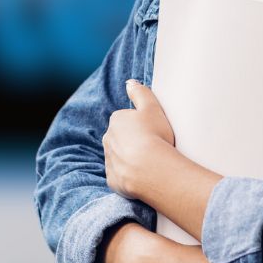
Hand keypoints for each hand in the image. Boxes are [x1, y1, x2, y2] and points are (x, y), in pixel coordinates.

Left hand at [104, 79, 177, 203]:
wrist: (152, 170)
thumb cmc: (155, 136)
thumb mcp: (152, 108)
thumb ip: (140, 92)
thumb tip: (130, 82)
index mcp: (116, 120)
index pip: (128, 120)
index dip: (144, 126)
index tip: (155, 132)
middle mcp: (107, 139)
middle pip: (123, 138)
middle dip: (135, 142)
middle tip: (154, 148)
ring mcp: (109, 160)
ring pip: (121, 156)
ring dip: (132, 158)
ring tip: (151, 163)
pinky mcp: (113, 180)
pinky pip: (121, 175)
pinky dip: (131, 175)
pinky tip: (144, 176)